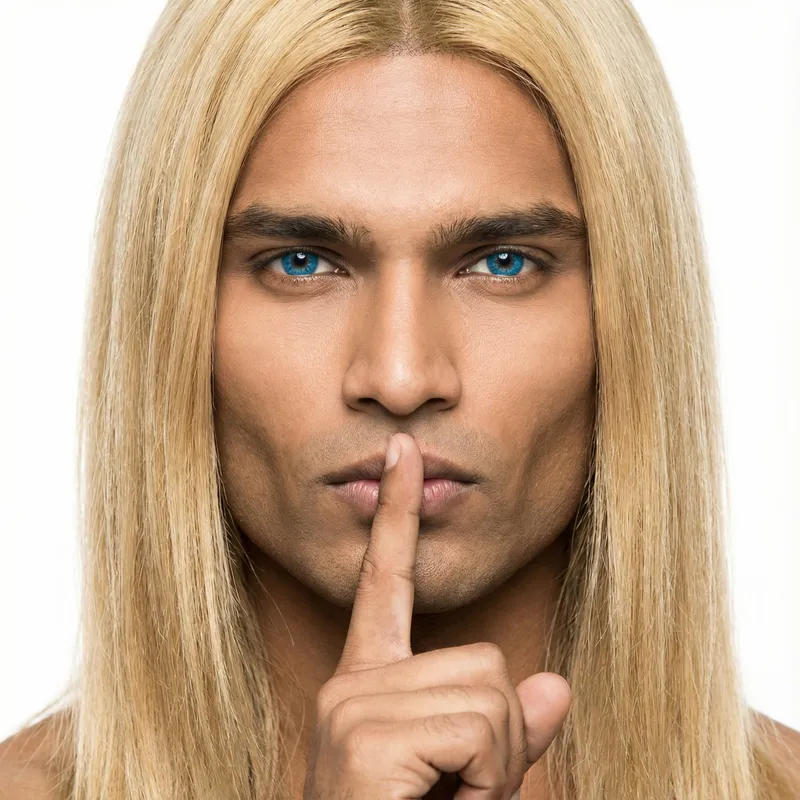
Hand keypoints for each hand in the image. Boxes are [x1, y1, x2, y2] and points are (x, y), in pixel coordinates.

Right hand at [303, 433, 570, 799]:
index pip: (386, 583)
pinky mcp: (363, 736)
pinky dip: (484, 785)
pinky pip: (479, 731)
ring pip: (493, 696)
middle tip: (451, 794)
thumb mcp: (467, 783)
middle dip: (498, 742)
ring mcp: (353, 708)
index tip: (403, 455)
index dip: (397, 516)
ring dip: (493, 768)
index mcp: (369, 685)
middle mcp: (352, 685)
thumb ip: (508, 734)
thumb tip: (554, 687)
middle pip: (488, 663)